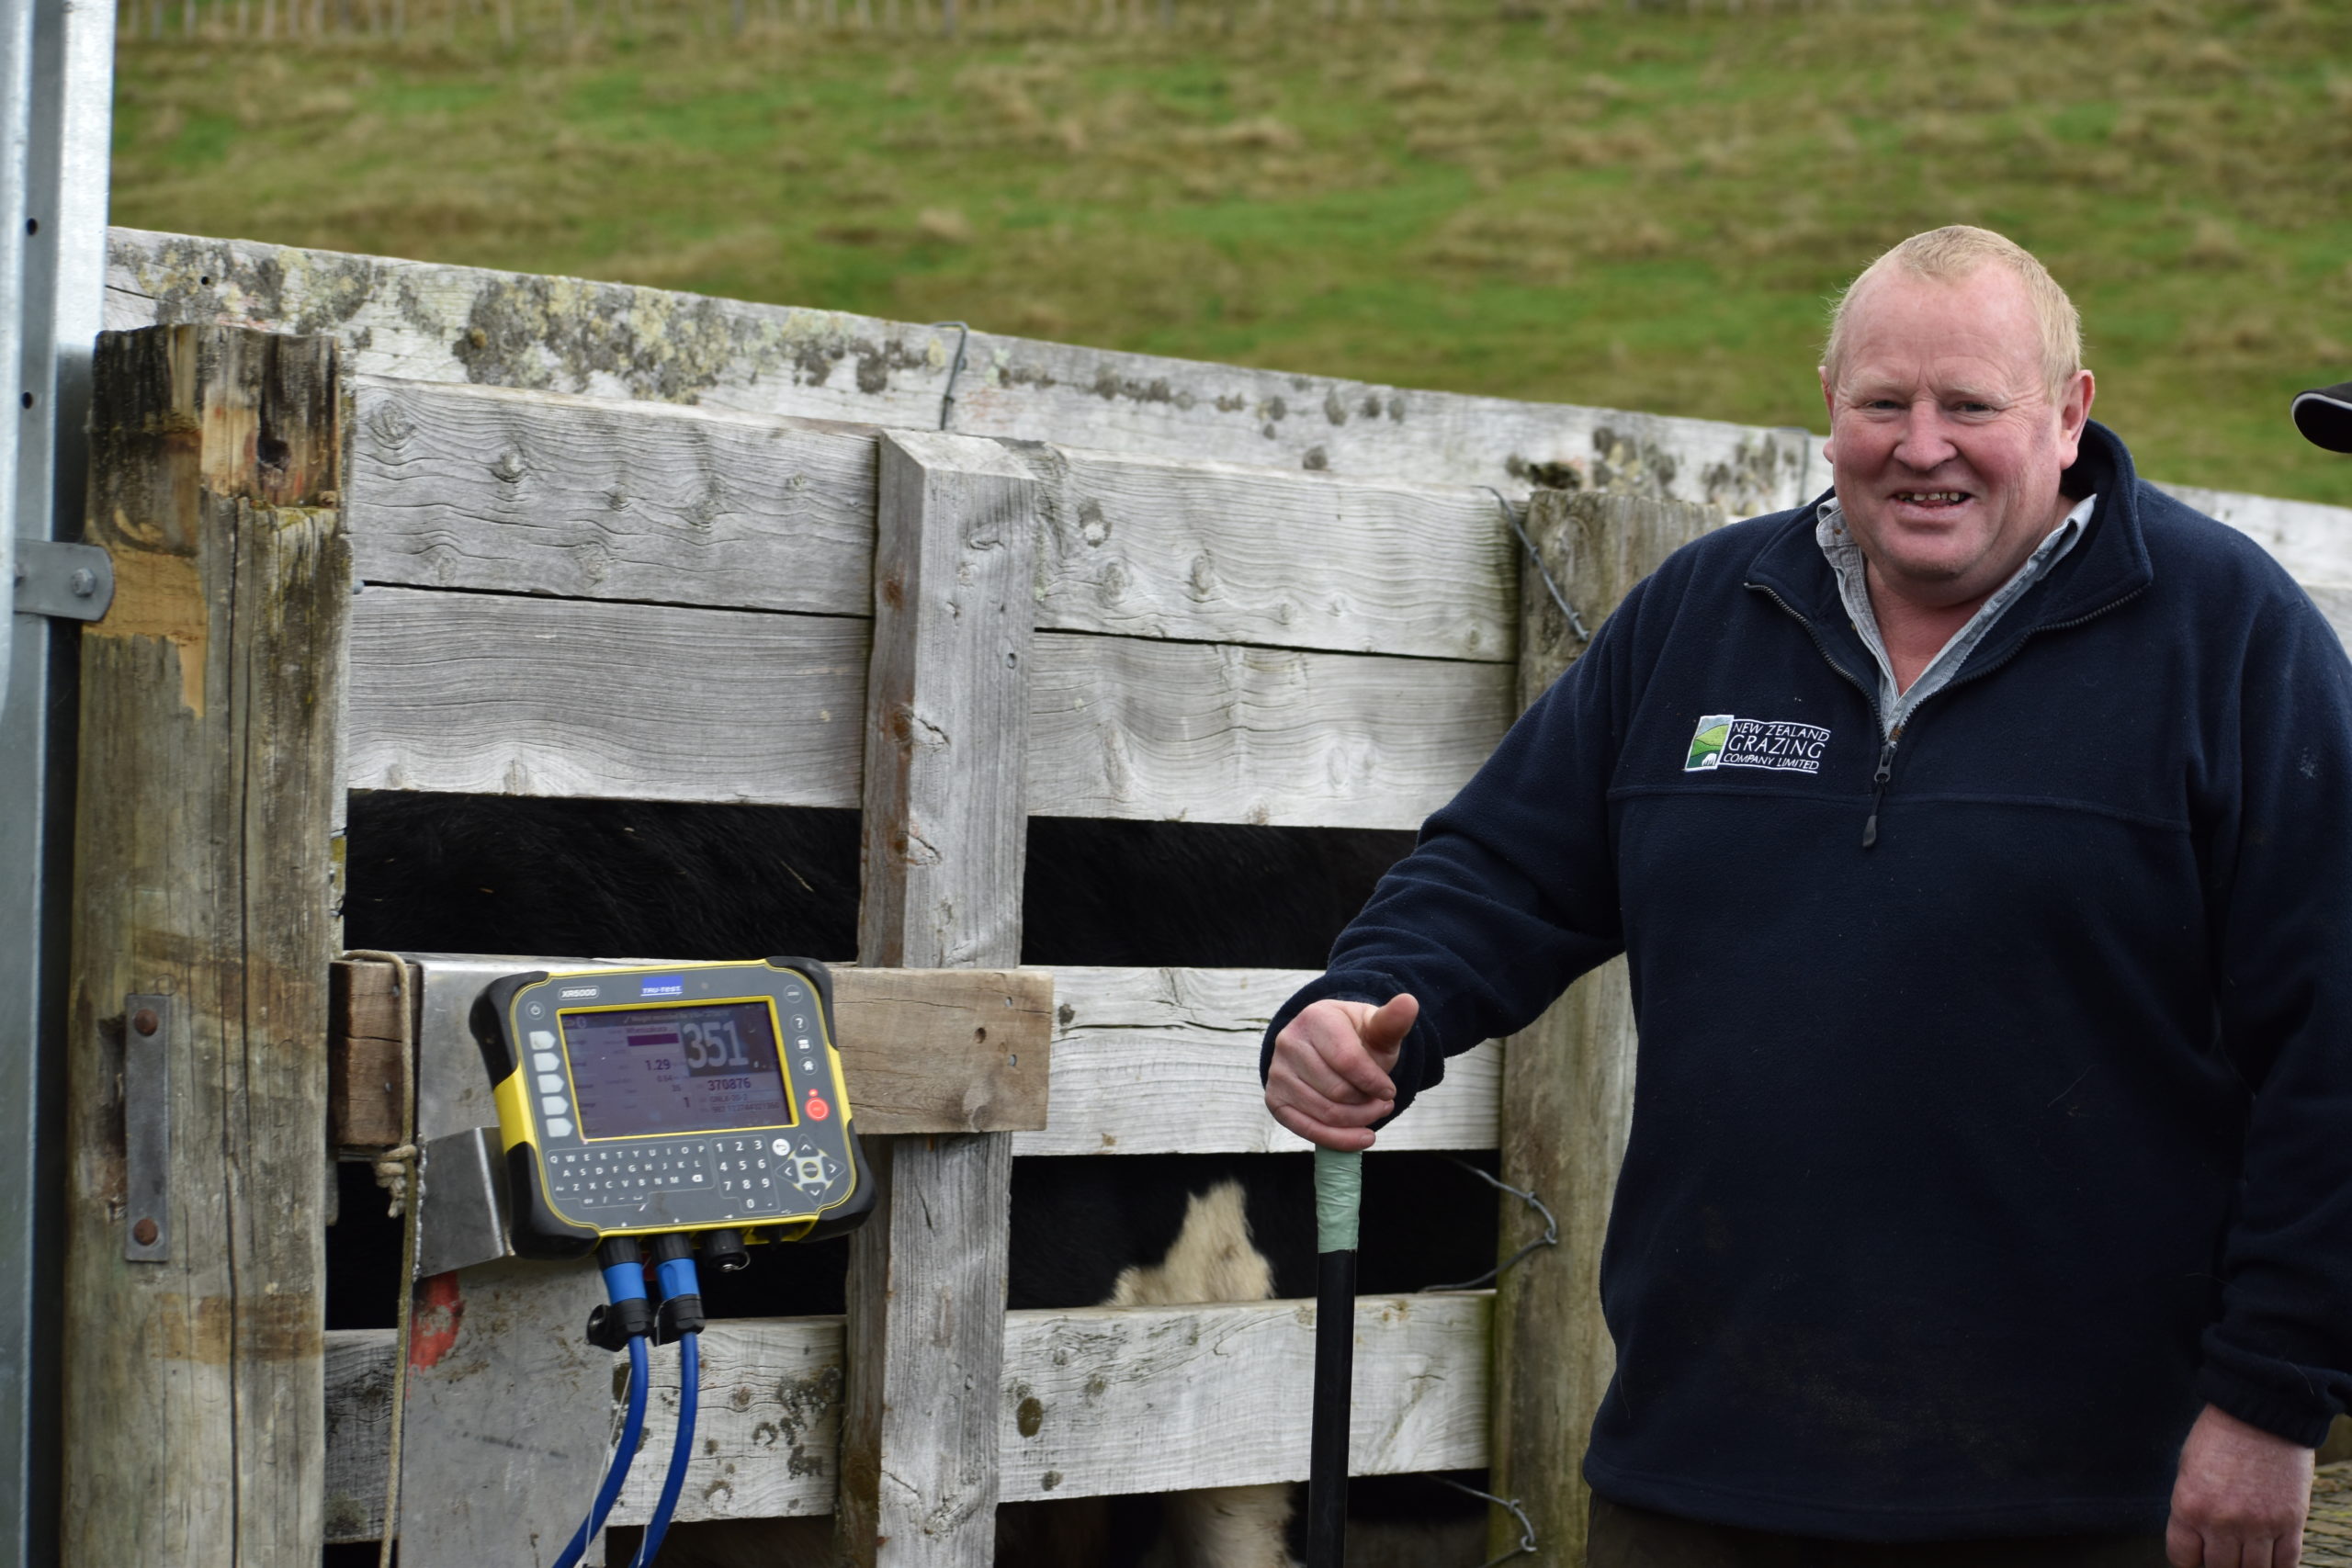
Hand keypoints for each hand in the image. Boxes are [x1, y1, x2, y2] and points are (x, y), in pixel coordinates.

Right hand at [1264, 994, 1418, 1150]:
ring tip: (1373, 1111)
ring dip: (1358, 1120)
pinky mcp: (1274, 1098)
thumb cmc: (1356, 1038)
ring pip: (1325, 1112)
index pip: (1348, 1060)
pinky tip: (1361, 1137)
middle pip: (1338, 1091)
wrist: (1327, 1046)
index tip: (1390, 1091)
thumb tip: (1409, 1002)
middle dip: (1368, 1104)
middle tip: (1383, 1103)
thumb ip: (1393, 1020)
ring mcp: (1277, 1072)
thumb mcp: (1376, 1028)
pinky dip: (1338, 1139)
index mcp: (1315, 1017)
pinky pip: (1307, 1129)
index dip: (1374, 1082)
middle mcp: (1289, 1042)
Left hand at [2166, 1403, 2313, 1567]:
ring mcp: (2259, 1525)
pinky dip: (2278, 1567)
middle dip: (2219, 1564)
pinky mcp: (2291, 1523)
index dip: (2189, 1560)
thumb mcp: (2187, 1470)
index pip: (2183, 1558)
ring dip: (2248, 1567)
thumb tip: (2196, 1540)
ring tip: (2245, 1553)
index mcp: (2189, 1506)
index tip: (2196, 1555)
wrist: (2260, 1413)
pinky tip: (2270, 1559)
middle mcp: (2222, 1522)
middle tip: (2223, 1552)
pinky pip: (2286, 1564)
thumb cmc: (2218, 1437)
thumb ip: (2190, 1509)